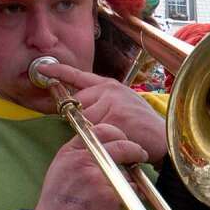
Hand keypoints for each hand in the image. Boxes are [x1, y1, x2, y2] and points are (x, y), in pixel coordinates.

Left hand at [34, 62, 166, 163]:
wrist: (166, 137)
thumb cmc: (143, 127)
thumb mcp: (123, 106)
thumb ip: (101, 104)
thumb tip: (78, 110)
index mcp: (110, 86)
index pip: (79, 77)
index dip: (59, 73)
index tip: (43, 69)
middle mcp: (109, 90)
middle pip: (77, 106)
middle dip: (83, 121)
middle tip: (105, 130)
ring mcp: (112, 102)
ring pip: (84, 121)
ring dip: (93, 134)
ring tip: (117, 136)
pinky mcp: (116, 116)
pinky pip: (95, 132)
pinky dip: (102, 141)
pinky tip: (120, 140)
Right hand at [35, 123, 147, 209]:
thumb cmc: (58, 205)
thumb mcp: (61, 170)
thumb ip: (78, 155)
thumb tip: (102, 146)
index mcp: (71, 152)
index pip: (100, 130)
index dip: (117, 134)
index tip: (124, 140)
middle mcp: (84, 160)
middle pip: (121, 145)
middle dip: (135, 149)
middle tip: (141, 155)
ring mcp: (98, 177)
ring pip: (127, 170)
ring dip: (132, 178)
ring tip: (128, 188)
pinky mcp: (110, 194)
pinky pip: (131, 189)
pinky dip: (134, 194)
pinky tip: (129, 200)